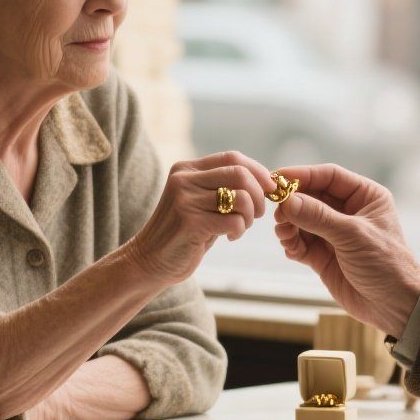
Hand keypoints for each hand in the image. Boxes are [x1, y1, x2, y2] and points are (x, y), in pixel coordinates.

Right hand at [127, 151, 275, 285]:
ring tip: (240, 226)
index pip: (233, 158)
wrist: (150, 261)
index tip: (270, 190)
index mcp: (187, 169)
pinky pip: (234, 221)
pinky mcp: (189, 222)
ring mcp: (185, 200)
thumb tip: (266, 181)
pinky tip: (229, 237)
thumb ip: (224, 187)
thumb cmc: (184, 233)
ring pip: (241, 198)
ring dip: (250, 216)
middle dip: (259, 195)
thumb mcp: (201, 202)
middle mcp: (184, 179)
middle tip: (257, 214)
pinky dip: (239, 230)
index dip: (258, 172)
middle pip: (240, 174)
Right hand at [273, 163, 419, 334]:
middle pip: (311, 197)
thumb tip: (287, 201)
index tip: (278, 178)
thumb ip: (318, 217)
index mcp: (365, 196)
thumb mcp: (353, 235)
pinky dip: (292, 244)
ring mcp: (334, 234)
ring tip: (285, 235)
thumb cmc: (386, 264)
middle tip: (277, 212)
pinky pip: (300, 243)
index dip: (303, 175)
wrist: (394, 307)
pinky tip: (292, 250)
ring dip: (289, 226)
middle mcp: (348, 211)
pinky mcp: (323, 256)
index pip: (329, 176)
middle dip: (292, 204)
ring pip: (301, 220)